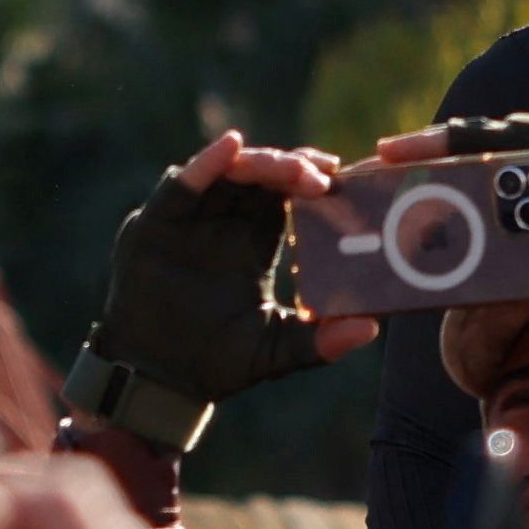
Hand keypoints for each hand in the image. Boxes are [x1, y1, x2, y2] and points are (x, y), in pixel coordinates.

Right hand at [86, 130, 373, 408]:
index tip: (339, 178)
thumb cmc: (217, 362)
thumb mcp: (276, 350)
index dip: (309, 180)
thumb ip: (320, 342)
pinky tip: (230, 148)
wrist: (160, 379)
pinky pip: (182, 184)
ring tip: (289, 168)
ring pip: (226, 172)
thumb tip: (371, 329)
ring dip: (260, 163)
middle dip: (290, 167)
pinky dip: (206, 163)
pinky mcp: (157, 222)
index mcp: (252, 241)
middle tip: (321, 175)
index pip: (284, 195)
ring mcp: (189, 219)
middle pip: (260, 176)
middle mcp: (222, 222)